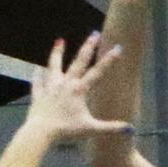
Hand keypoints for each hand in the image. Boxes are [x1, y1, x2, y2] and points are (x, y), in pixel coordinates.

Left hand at [23, 33, 130, 147]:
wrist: (41, 132)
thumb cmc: (67, 131)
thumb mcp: (91, 129)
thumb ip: (111, 128)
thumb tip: (130, 130)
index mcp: (80, 90)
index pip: (98, 72)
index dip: (109, 60)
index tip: (118, 47)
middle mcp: (66, 83)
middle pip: (78, 61)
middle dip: (88, 47)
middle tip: (94, 33)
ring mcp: (51, 87)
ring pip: (54, 66)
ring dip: (57, 53)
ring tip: (60, 41)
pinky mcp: (39, 94)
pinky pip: (38, 81)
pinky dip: (37, 75)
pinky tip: (37, 68)